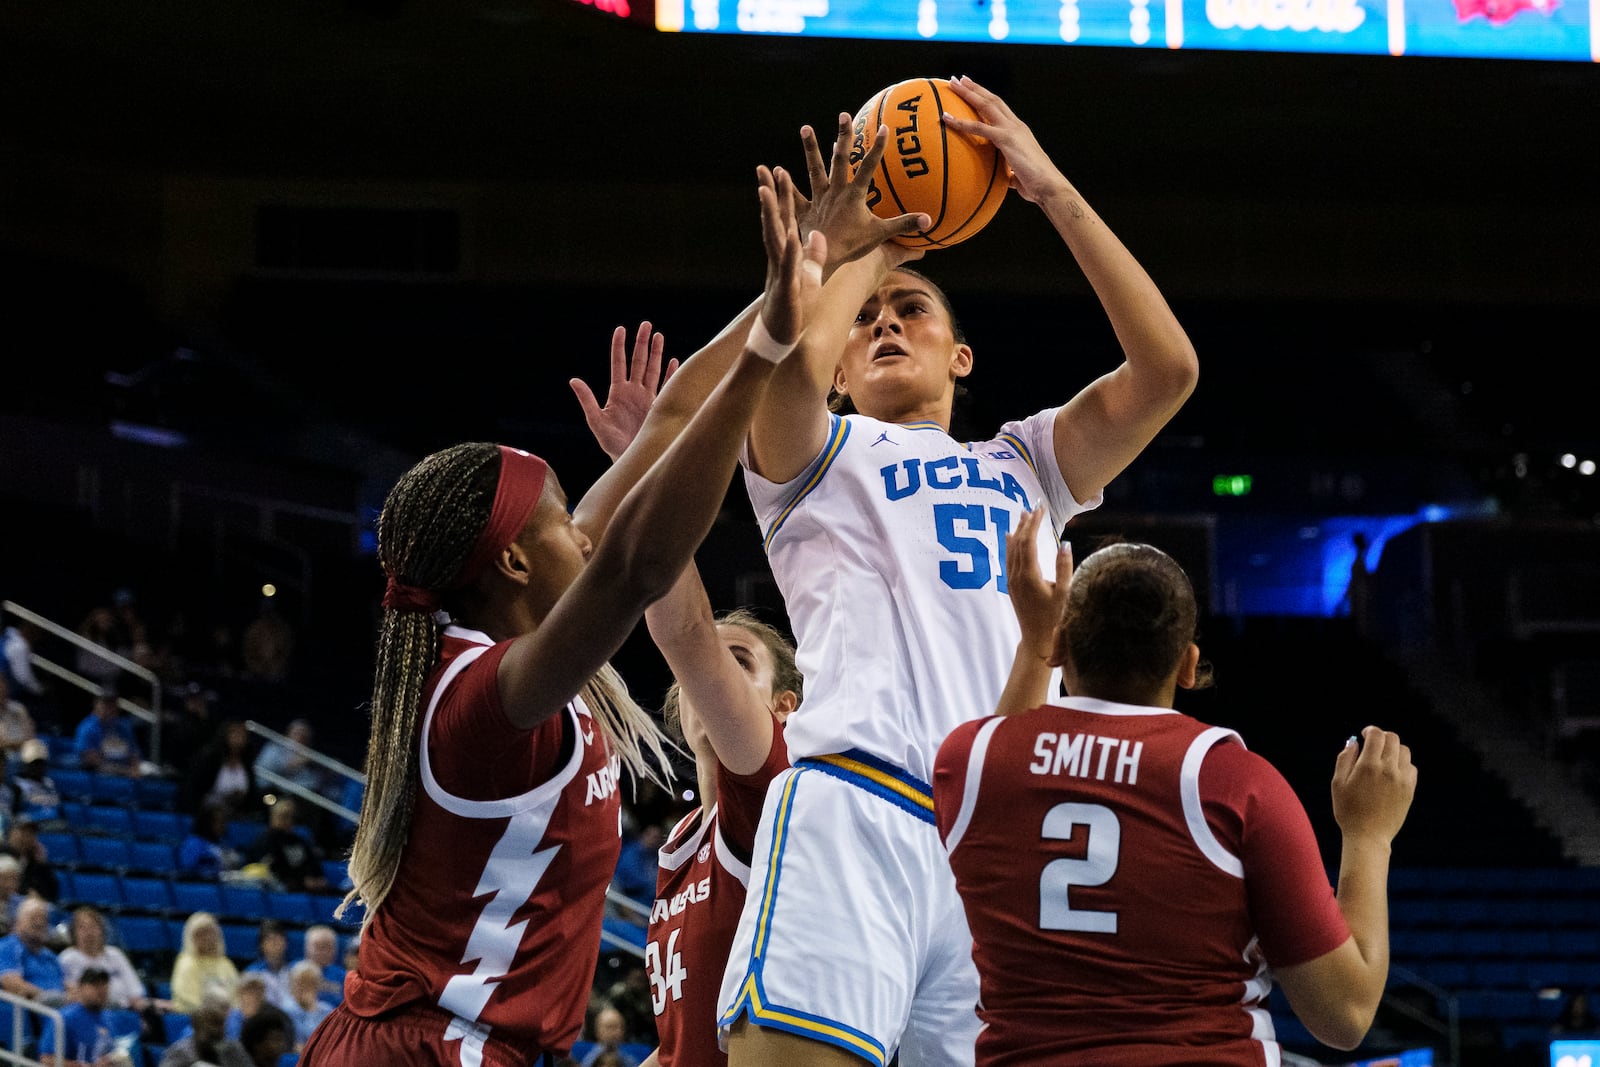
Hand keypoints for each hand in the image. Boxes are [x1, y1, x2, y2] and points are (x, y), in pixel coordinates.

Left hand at [569, 322, 679, 460]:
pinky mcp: (660, 406)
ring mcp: (648, 398)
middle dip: (641, 343)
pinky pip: (667, 386)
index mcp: (618, 392)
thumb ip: (587, 400)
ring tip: (658, 335)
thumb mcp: (596, 421)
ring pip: (653, 370)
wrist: (632, 458)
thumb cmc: (612, 443)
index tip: (621, 329)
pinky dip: (671, 374)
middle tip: (645, 324)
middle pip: (638, 361)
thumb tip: (574, 380)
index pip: (619, 363)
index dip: (619, 346)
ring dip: (656, 353)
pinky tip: (674, 361)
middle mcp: (634, 392)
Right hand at [753, 166, 827, 355]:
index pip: (785, 219)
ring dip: (771, 216)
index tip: (779, 171)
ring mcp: (781, 273)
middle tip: (766, 169)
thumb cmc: (794, 309)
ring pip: (774, 239)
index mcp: (786, 254)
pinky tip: (792, 237)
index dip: (783, 196)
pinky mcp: (787, 290)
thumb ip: (812, 256)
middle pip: (775, 222)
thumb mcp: (808, 278)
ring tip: (766, 192)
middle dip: (771, 195)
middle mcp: (779, 259)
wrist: (778, 338)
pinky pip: (789, 269)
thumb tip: (817, 236)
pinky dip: (790, 253)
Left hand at [792, 112, 928, 269]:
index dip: (878, 147)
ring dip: (810, 148)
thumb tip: (930, 220)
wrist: (822, 260)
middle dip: (844, 136)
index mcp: (854, 195)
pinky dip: (784, 183)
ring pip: (814, 169)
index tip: (884, 127)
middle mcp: (835, 191)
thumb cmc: (852, 247)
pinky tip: (776, 169)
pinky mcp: (803, 210)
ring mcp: (818, 199)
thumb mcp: (880, 235)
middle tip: (844, 115)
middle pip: (840, 159)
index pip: (869, 166)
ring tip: (805, 128)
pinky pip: (794, 195)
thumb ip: (904, 224)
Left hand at [943, 75, 1063, 204]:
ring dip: (968, 93)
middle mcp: (1016, 125)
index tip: (974, 90)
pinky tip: (946, 118)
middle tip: (959, 79)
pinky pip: (979, 127)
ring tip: (953, 83)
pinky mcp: (1006, 139)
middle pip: (993, 100)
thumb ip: (1010, 172)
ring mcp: (1011, 130)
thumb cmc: (1036, 185)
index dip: (987, 98)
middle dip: (976, 88)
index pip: (1001, 108)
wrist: (1049, 186)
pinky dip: (961, 122)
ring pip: (986, 105)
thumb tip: (1005, 178)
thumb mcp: (1019, 175)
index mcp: (1019, 131)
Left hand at [1005, 507, 1069, 661]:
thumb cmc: (1055, 618)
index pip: (1029, 542)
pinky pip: (1009, 559)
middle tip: (1033, 506)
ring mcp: (1012, 581)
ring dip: (1017, 531)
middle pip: (1018, 542)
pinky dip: (1010, 544)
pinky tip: (1010, 537)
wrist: (1037, 639)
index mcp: (1029, 575)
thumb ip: (1064, 567)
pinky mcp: (1012, 585)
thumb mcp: (1065, 593)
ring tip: (1022, 515)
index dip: (1034, 523)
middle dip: (1025, 523)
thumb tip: (1065, 543)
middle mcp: (1017, 576)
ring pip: (1011, 550)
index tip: (1041, 508)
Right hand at [1331, 725, 1416, 843]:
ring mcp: (1402, 780)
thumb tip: (1353, 742)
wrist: (1368, 836)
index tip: (1365, 734)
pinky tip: (1392, 772)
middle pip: (1393, 739)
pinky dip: (1402, 764)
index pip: (1377, 735)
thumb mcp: (1338, 783)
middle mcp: (1388, 770)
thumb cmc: (1348, 810)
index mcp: (1368, 766)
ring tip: (1383, 759)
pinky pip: (1411, 768)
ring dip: (1393, 750)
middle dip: (1382, 737)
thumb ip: (1344, 759)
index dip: (1370, 730)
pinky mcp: (1410, 790)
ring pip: (1404, 751)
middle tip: (1373, 744)